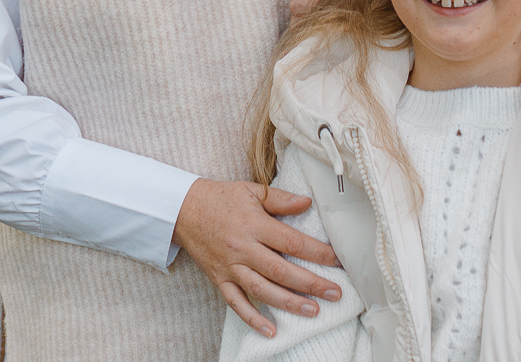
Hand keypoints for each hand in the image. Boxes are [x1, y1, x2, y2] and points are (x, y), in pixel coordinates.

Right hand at [173, 179, 340, 337]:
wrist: (183, 210)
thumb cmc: (221, 198)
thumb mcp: (252, 190)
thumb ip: (281, 199)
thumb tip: (307, 203)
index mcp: (254, 225)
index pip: (291, 242)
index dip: (317, 252)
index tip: (337, 260)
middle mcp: (243, 249)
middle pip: (281, 270)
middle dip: (310, 283)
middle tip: (335, 293)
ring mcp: (230, 267)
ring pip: (262, 290)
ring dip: (288, 303)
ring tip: (313, 311)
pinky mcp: (219, 279)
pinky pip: (236, 303)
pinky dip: (253, 319)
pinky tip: (271, 331)